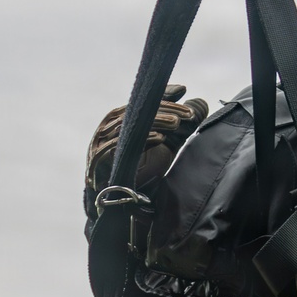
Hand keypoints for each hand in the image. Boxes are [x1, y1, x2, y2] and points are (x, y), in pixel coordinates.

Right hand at [86, 84, 207, 194]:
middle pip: (134, 113)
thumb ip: (176, 124)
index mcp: (117, 123)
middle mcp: (105, 130)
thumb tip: (199, 103)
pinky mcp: (98, 162)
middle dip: (163, 110)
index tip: (183, 91)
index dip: (161, 97)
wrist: (113, 205)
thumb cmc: (135, 172)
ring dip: (154, 123)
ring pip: (128, 126)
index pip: (140, 105)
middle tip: (187, 113)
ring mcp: (99, 145)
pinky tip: (160, 138)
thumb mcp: (161, 145)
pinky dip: (140, 141)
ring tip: (177, 123)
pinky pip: (120, 146)